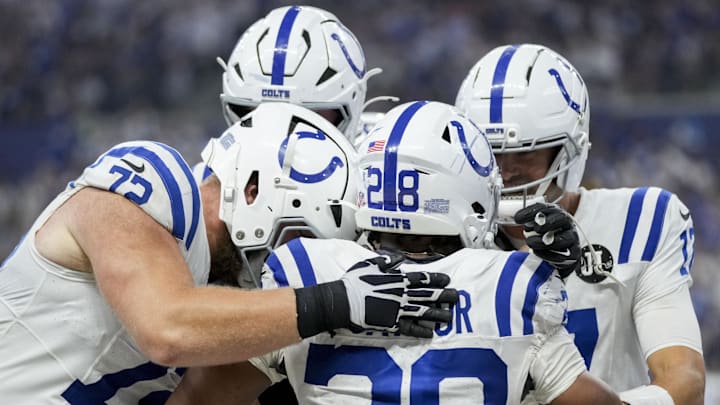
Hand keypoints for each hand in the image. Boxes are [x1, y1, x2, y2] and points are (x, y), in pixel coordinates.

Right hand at [341, 253, 458, 337]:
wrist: (343, 301)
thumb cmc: (355, 281)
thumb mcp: (370, 264)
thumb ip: (386, 261)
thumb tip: (398, 259)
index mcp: (398, 280)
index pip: (423, 279)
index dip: (436, 279)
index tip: (447, 280)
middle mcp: (402, 294)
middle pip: (428, 295)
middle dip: (444, 296)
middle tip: (456, 297)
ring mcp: (398, 310)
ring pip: (423, 312)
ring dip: (438, 314)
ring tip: (449, 318)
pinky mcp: (392, 324)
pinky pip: (410, 328)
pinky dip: (421, 331)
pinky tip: (431, 333)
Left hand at [514, 203, 580, 277]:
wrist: (559, 255)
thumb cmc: (546, 237)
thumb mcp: (537, 226)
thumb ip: (530, 221)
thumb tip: (518, 218)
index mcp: (556, 213)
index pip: (545, 208)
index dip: (531, 212)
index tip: (518, 218)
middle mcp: (566, 224)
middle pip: (561, 218)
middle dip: (546, 222)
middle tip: (535, 229)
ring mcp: (572, 238)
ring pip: (561, 239)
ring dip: (543, 242)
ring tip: (530, 243)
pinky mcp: (574, 253)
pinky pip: (563, 255)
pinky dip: (547, 254)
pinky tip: (537, 252)